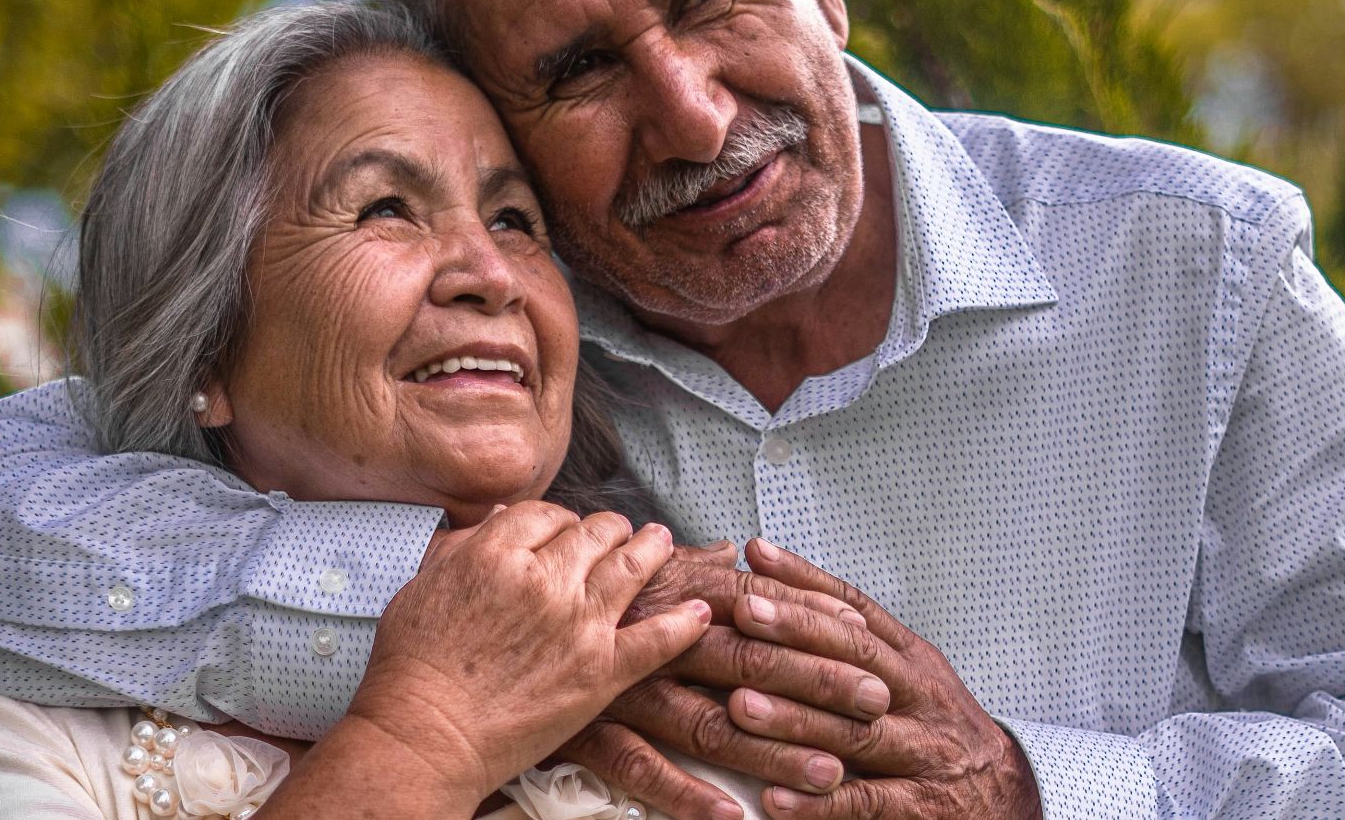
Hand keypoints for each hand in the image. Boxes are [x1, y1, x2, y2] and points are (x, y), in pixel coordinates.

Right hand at [344, 503, 712, 805]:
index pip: (547, 514)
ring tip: (662, 543)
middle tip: (621, 532)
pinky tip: (699, 611)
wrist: (424, 734)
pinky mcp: (602, 670)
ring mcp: (578, 623)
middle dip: (610, 529)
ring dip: (653, 550)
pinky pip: (658, 638)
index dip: (561, 521)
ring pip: (632, 566)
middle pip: (595, 532)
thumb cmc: (412, 668)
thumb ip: (462, 547)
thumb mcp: (422, 587)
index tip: (566, 530)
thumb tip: (494, 519)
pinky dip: (684, 623)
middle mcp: (544, 578)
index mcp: (496, 552)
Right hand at [555, 546, 888, 819]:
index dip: (814, 625)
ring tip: (829, 772)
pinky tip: (730, 815)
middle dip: (818, 684)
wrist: (470, 634)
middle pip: (750, 660)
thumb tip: (733, 552)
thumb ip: (686, 565)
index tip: (867, 646)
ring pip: (710, 720)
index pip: (758, 606)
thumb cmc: (558, 593)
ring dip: (773, 749)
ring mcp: (619, 683)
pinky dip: (686, 793)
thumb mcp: (625, 569)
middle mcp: (650, 632)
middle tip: (874, 706)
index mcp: (669, 591)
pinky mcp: (586, 728)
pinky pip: (642, 766)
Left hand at [730, 539, 1041, 818]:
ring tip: (739, 705)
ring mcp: (922, 753)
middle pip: (858, 658)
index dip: (808, 581)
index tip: (757, 556)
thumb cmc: (938, 726)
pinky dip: (818, 803)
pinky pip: (864, 802)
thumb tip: (785, 582)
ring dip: (794, 719)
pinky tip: (773, 797)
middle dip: (798, 633)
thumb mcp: (912, 672)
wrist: (1007, 793)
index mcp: (914, 661)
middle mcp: (920, 698)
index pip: (858, 611)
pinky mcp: (918, 808)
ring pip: (855, 732)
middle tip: (743, 613)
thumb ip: (857, 636)